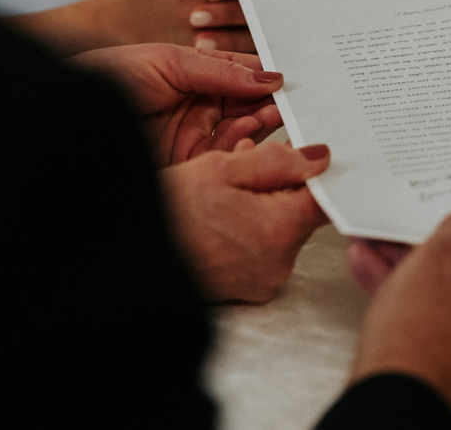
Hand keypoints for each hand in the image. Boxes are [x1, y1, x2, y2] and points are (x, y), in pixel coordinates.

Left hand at [74, 43, 285, 164]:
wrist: (66, 122)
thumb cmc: (107, 78)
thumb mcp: (166, 61)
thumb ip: (219, 70)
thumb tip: (270, 77)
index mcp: (195, 76)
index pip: (241, 75)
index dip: (265, 77)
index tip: (290, 79)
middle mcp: (200, 107)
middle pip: (249, 104)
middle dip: (270, 102)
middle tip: (286, 101)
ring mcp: (196, 137)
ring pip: (245, 131)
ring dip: (262, 123)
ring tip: (271, 116)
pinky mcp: (191, 165)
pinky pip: (227, 157)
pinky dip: (243, 147)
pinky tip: (247, 136)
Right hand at [161, 141, 329, 302]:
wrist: (126, 261)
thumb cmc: (167, 214)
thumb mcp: (222, 168)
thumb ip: (278, 161)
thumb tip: (320, 158)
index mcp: (280, 231)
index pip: (323, 198)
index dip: (313, 174)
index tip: (296, 159)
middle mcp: (279, 263)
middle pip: (299, 215)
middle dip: (277, 187)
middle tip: (244, 166)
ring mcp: (262, 282)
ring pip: (278, 232)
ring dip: (260, 208)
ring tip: (222, 191)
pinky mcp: (245, 292)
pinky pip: (261, 253)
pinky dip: (248, 232)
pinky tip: (219, 217)